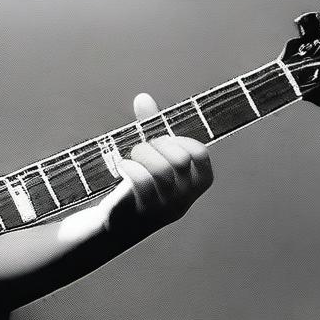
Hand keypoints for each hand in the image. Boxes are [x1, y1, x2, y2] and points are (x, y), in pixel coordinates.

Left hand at [97, 92, 213, 240]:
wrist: (120, 222)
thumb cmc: (141, 184)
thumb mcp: (152, 156)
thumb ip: (150, 128)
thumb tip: (143, 96)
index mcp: (196, 183)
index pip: (200, 153)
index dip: (178, 140)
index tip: (161, 140)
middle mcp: (186, 197)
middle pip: (179, 160)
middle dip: (157, 145)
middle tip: (142, 147)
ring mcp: (165, 206)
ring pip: (161, 171)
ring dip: (142, 154)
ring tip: (131, 155)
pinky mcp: (143, 211)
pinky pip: (141, 183)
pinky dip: (129, 167)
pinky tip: (122, 165)